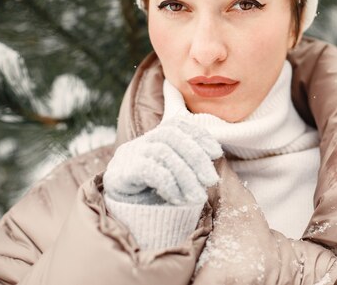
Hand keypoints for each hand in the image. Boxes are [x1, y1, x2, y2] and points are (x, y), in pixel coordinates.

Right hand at [104, 120, 222, 205]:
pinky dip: (169, 184)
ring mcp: (129, 155)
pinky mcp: (120, 172)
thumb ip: (189, 162)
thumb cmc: (153, 192)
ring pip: (163, 152)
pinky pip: (149, 170)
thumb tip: (215, 158)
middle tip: (211, 180)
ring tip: (198, 196)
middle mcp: (141, 141)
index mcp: (155, 137)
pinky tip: (178, 199)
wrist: (120, 212)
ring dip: (186, 176)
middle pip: (172, 136)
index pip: (177, 124)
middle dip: (196, 157)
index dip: (199, 134)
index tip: (217, 152)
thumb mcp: (173, 174)